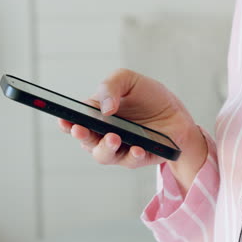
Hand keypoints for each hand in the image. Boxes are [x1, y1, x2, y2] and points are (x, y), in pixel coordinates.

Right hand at [58, 69, 206, 192]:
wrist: (177, 114)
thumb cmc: (149, 97)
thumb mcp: (129, 80)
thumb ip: (111, 85)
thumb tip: (105, 108)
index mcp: (95, 114)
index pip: (74, 120)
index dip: (66, 122)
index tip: (64, 120)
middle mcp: (102, 134)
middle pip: (85, 140)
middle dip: (81, 136)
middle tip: (80, 130)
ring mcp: (117, 148)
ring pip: (102, 155)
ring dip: (105, 147)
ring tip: (113, 138)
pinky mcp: (135, 158)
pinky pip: (129, 160)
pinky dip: (132, 154)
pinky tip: (137, 148)